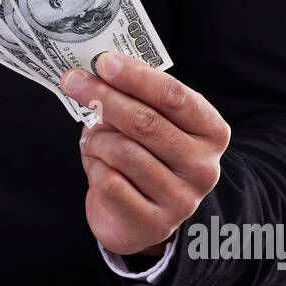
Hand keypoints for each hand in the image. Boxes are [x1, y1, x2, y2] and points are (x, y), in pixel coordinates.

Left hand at [60, 52, 230, 256]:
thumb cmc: (146, 157)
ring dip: (97, 139)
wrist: (140, 218)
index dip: (136, 76)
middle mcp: (204, 166)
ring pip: (124, 152)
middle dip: (104, 97)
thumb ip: (136, 98)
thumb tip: (99, 71)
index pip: (174, 96)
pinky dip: (94, 167)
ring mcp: (182, 199)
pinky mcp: (154, 223)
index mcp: (211, 132)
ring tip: (91, 138)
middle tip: (74, 82)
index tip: (104, 61)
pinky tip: (97, 165)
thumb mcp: (151, 123)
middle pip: (146, 122)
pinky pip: (110, 183)